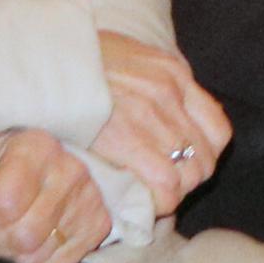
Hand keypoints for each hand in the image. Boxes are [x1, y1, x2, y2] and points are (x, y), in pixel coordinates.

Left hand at [0, 129, 109, 262]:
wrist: (43, 164)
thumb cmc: (1, 167)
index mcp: (36, 149)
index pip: (4, 203)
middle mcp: (69, 171)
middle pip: (23, 235)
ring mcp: (88, 198)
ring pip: (37, 253)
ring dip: (14, 251)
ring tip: (11, 230)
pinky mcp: (97, 224)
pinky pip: (56, 262)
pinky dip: (37, 258)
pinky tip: (33, 237)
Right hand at [86, 29, 227, 215]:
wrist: (44, 57)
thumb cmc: (80, 61)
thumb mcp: (133, 60)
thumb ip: (158, 85)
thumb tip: (172, 120)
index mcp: (175, 74)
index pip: (218, 131)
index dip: (204, 158)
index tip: (182, 169)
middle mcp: (171, 93)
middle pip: (205, 158)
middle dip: (187, 181)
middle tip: (161, 189)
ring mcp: (152, 113)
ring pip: (188, 174)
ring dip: (173, 194)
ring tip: (150, 199)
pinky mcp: (125, 135)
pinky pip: (163, 181)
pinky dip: (160, 201)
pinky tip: (143, 205)